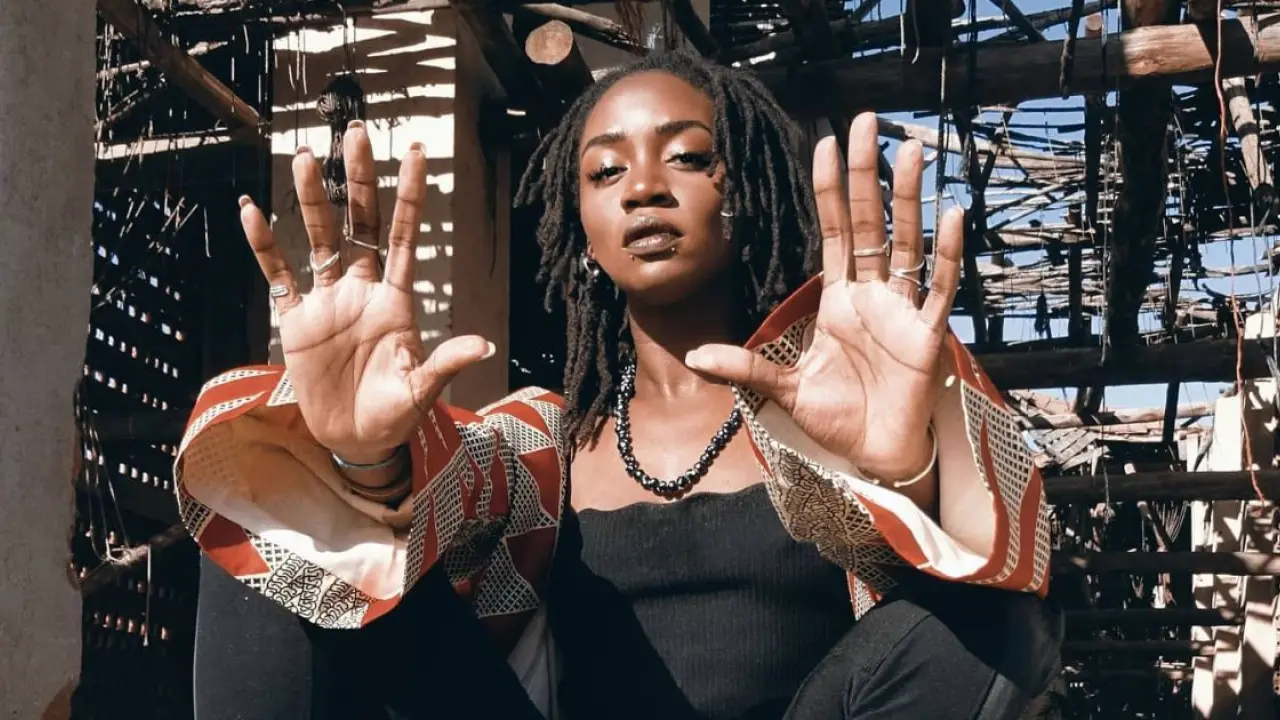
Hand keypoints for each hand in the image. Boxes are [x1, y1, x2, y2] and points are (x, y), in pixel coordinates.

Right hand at [240, 122, 492, 462]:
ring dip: (310, 200)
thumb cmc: (395, 414)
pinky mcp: (297, 320)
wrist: (355, 440)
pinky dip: (264, 245)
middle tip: (355, 133)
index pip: (404, 235)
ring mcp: (328, 301)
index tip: (414, 152)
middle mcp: (363, 289)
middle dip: (358, 180)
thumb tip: (486, 344)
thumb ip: (446, 362)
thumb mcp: (422, 389)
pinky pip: (279, 275)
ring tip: (302, 157)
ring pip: (318, 239)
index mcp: (397, 299)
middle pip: (360, 223)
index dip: (410, 195)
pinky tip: (252, 212)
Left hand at [685, 112, 961, 482]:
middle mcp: (872, 295)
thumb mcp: (783, 389)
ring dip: (908, 198)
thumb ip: (745, 368)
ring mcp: (902, 311)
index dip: (830, 189)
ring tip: (910, 151)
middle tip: (866, 121)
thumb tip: (692, 356)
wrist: (875, 455)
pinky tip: (950, 214)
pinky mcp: (927, 335)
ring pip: (906, 242)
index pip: (835, 231)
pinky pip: (939, 286)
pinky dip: (946, 253)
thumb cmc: (837, 418)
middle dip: (867, 173)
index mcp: (839, 299)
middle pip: (870, 222)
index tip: (824, 142)